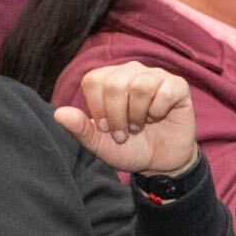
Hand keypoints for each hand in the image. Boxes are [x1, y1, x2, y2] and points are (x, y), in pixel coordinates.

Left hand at [55, 62, 196, 177]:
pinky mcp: (177, 86)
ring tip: (140, 126)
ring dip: (137, 115)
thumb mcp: (99, 144)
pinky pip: (164, 91)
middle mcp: (131, 71)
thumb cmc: (129, 148)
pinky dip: (158, 111)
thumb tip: (58, 114)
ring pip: (139, 86)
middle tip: (124, 132)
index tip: (106, 128)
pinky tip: (159, 117)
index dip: (98, 109)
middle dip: (117, 116)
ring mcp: (155, 76)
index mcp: (109, 79)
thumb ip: (80, 129)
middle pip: (115, 83)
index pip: (93, 81)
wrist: (160, 163)